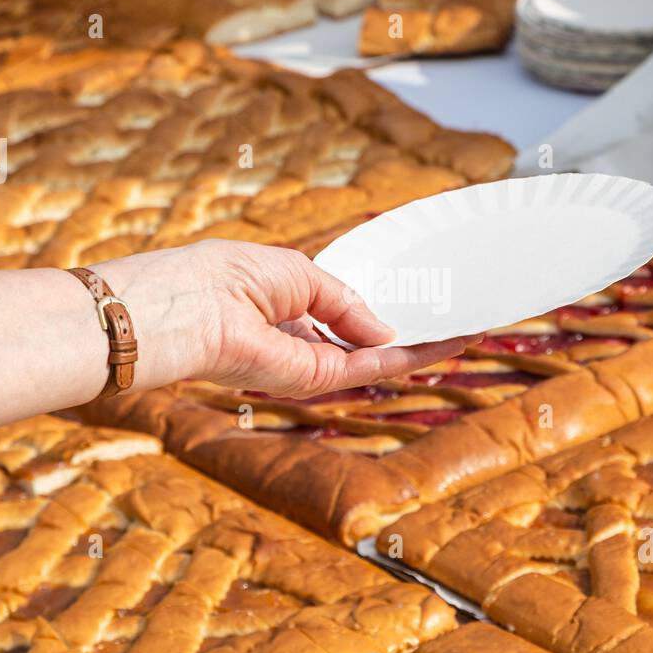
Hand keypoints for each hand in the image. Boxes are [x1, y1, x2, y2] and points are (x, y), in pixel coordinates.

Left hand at [93, 240, 476, 398]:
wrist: (188, 309)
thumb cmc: (223, 277)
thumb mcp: (298, 274)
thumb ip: (345, 303)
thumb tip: (384, 331)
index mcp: (285, 309)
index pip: (339, 314)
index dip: (376, 309)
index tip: (415, 301)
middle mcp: (298, 341)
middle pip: (363, 341)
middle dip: (406, 332)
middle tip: (452, 316)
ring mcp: (308, 364)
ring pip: (376, 359)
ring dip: (421, 347)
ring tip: (465, 328)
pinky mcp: (315, 378)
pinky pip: (374, 368)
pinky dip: (413, 356)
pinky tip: (446, 342)